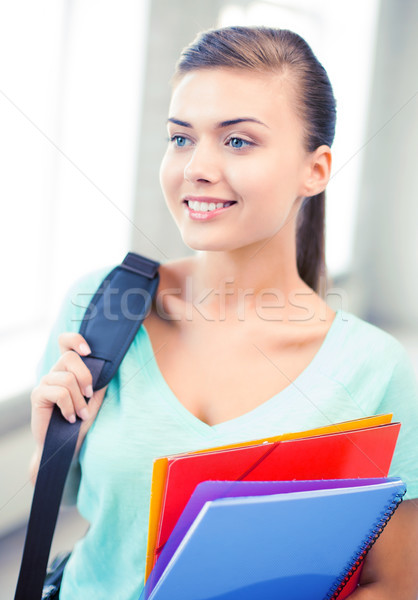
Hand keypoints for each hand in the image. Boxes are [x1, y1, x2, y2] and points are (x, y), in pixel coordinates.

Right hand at [30, 333, 106, 478]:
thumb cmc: (79, 421)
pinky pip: (60, 393)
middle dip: (85, 376)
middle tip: (89, 394)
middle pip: (69, 357)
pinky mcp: (37, 395)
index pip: (65, 342)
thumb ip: (99, 382)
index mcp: (67, 369)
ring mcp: (44, 383)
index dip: (75, 339)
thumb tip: (109, 366)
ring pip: (67, 379)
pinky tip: (70, 418)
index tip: (89, 351)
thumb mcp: (94, 399)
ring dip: (79, 400)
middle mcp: (54, 372)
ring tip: (81, 414)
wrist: (64, 446)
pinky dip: (70, 407)